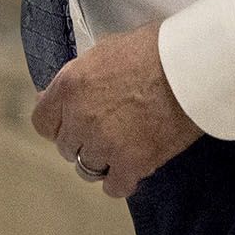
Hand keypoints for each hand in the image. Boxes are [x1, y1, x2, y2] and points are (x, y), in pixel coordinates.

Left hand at [30, 22, 201, 200]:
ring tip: (122, 150)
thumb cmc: (158, 49)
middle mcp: (80, 117)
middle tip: (107, 133)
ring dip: (103, 161)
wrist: (192, 67)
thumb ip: (84, 75)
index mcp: (71, 84)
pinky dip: (122, 180)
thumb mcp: (108, 49)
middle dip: (84, 141)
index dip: (58, 125)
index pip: (42, 121)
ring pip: (88, 168)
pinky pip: (114, 186)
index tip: (71, 126)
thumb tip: (71, 93)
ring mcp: (104, 143)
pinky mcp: (132, 162)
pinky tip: (132, 170)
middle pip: (67, 147)